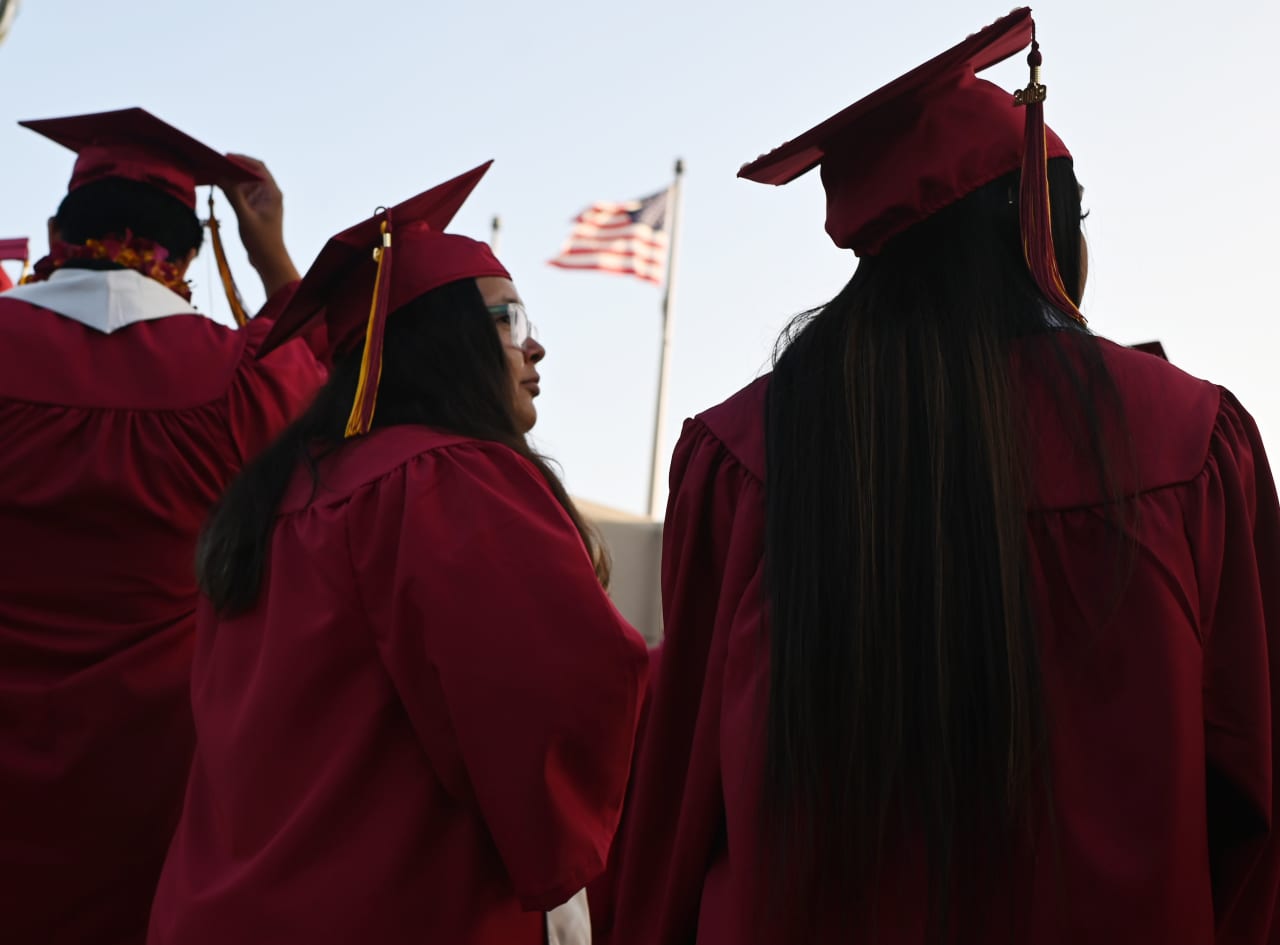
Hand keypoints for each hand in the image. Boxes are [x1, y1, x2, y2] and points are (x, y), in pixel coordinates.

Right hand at [220, 154, 299, 297]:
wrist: (268, 261)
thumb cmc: (261, 241)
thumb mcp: (245, 216)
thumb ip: (234, 195)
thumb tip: (220, 175)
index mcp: (272, 192)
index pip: (258, 167)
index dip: (241, 159)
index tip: (223, 156)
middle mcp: (267, 193)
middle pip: (249, 172)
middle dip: (232, 166)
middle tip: (212, 161)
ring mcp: (260, 200)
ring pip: (242, 181)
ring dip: (228, 176)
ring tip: (209, 170)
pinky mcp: (253, 207)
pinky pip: (239, 192)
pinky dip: (228, 187)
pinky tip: (214, 184)